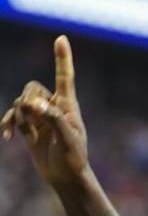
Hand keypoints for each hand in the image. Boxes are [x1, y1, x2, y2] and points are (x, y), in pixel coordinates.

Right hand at [1, 35, 88, 185]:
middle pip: (32, 88)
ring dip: (18, 116)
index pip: (65, 77)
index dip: (62, 58)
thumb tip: (33, 104)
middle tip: (31, 118)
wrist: (66, 177)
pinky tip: (6, 138)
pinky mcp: (30, 127)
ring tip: (26, 134)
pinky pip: (12, 116)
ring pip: (20, 102)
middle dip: (26, 100)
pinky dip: (7, 123)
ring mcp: (41, 117)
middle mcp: (54, 107)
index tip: (61, 38)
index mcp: (68, 106)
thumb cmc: (73, 159)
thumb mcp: (67, 140)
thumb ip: (52, 119)